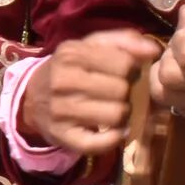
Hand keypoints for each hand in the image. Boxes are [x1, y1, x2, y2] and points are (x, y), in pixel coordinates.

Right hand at [24, 30, 163, 154]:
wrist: (31, 98)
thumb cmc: (69, 68)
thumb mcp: (90, 46)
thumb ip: (123, 41)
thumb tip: (154, 50)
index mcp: (72, 53)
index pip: (125, 64)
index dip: (132, 70)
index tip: (125, 74)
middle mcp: (64, 80)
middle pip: (122, 90)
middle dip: (127, 93)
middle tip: (119, 94)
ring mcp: (61, 110)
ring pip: (116, 115)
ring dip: (122, 115)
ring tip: (113, 110)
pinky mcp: (62, 136)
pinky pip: (100, 143)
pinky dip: (113, 139)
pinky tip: (112, 131)